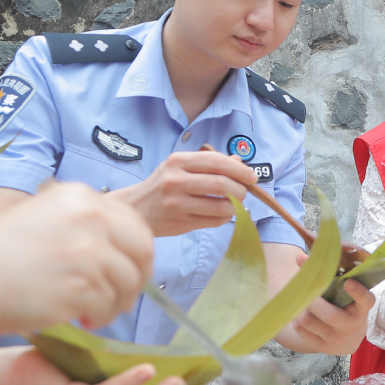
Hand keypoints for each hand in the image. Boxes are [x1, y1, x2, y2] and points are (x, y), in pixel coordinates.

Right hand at [0, 181, 152, 335]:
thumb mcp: (41, 216)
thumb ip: (82, 222)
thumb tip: (119, 245)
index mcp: (80, 198)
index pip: (134, 224)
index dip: (135, 252)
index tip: (128, 269)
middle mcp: (90, 219)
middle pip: (142, 251)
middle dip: (137, 277)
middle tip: (122, 296)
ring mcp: (87, 253)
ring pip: (128, 283)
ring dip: (116, 302)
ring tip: (94, 312)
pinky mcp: (80, 287)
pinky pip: (108, 306)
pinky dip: (100, 317)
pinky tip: (82, 319)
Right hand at [115, 150, 257, 236]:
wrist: (133, 209)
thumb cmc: (162, 185)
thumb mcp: (179, 167)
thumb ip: (208, 164)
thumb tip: (240, 163)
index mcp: (178, 162)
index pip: (217, 162)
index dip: (239, 169)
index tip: (251, 177)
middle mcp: (176, 181)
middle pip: (223, 184)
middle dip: (241, 189)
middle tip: (244, 192)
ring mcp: (177, 204)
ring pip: (222, 206)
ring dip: (235, 206)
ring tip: (234, 204)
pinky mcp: (180, 223)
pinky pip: (214, 221)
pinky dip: (224, 217)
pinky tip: (221, 213)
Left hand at [289, 260, 375, 355]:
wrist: (349, 339)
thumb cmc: (347, 308)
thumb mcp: (349, 295)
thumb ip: (334, 276)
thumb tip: (301, 256)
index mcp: (361, 309)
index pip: (365, 301)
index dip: (358, 292)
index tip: (348, 281)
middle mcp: (351, 325)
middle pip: (330, 315)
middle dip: (313, 301)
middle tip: (304, 287)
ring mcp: (336, 338)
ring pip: (310, 322)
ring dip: (300, 307)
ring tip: (298, 297)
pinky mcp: (322, 347)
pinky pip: (302, 330)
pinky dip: (296, 317)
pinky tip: (298, 310)